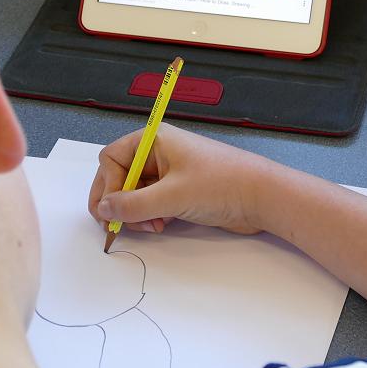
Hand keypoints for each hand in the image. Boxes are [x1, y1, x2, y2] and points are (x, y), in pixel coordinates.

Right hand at [87, 124, 273, 234]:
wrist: (263, 197)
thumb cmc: (220, 185)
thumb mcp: (171, 196)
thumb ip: (132, 205)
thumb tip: (103, 208)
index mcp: (154, 140)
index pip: (112, 159)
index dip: (107, 186)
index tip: (110, 211)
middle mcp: (159, 153)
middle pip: (120, 176)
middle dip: (119, 201)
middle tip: (118, 225)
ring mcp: (170, 172)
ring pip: (135, 193)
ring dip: (135, 213)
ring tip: (150, 226)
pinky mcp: (180, 191)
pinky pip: (151, 203)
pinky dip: (149, 216)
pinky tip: (160, 226)